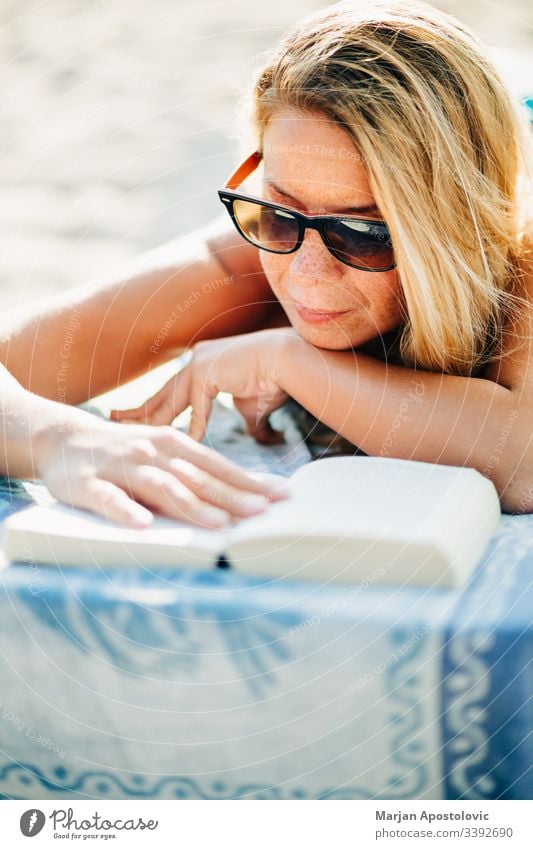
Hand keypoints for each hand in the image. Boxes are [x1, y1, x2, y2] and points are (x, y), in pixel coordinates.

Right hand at [34, 418, 288, 528]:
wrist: (61, 437)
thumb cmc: (124, 451)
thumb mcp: (163, 454)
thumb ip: (197, 472)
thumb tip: (246, 493)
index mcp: (173, 444)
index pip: (218, 465)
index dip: (250, 480)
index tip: (282, 496)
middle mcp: (152, 452)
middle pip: (197, 477)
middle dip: (232, 495)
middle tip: (263, 512)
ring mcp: (120, 467)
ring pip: (160, 486)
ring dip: (191, 505)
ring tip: (219, 522)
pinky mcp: (87, 484)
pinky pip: (107, 499)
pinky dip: (126, 511)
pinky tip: (143, 524)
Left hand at [110, 329, 295, 443]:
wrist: (290, 362)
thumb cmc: (273, 381)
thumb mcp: (249, 406)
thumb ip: (240, 417)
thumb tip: (254, 436)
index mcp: (201, 365)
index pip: (169, 391)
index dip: (152, 407)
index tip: (134, 419)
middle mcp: (195, 361)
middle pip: (160, 394)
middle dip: (136, 411)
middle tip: (112, 419)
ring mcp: (199, 363)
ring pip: (168, 400)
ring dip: (149, 420)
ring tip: (128, 432)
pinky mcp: (208, 371)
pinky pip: (197, 408)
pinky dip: (193, 429)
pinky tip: (184, 447)